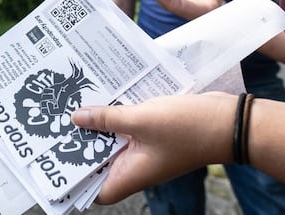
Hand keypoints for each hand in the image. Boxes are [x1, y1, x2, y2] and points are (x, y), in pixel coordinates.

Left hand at [71, 93, 233, 204]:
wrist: (230, 121)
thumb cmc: (187, 128)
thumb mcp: (140, 120)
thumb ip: (106, 119)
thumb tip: (76, 118)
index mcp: (130, 175)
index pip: (95, 189)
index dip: (75, 178)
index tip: (54, 159)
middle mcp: (135, 166)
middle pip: (99, 161)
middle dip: (80, 144)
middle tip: (56, 123)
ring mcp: (145, 150)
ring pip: (112, 141)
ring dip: (97, 126)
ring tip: (73, 104)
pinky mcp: (153, 134)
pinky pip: (127, 128)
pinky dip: (115, 116)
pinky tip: (103, 95)